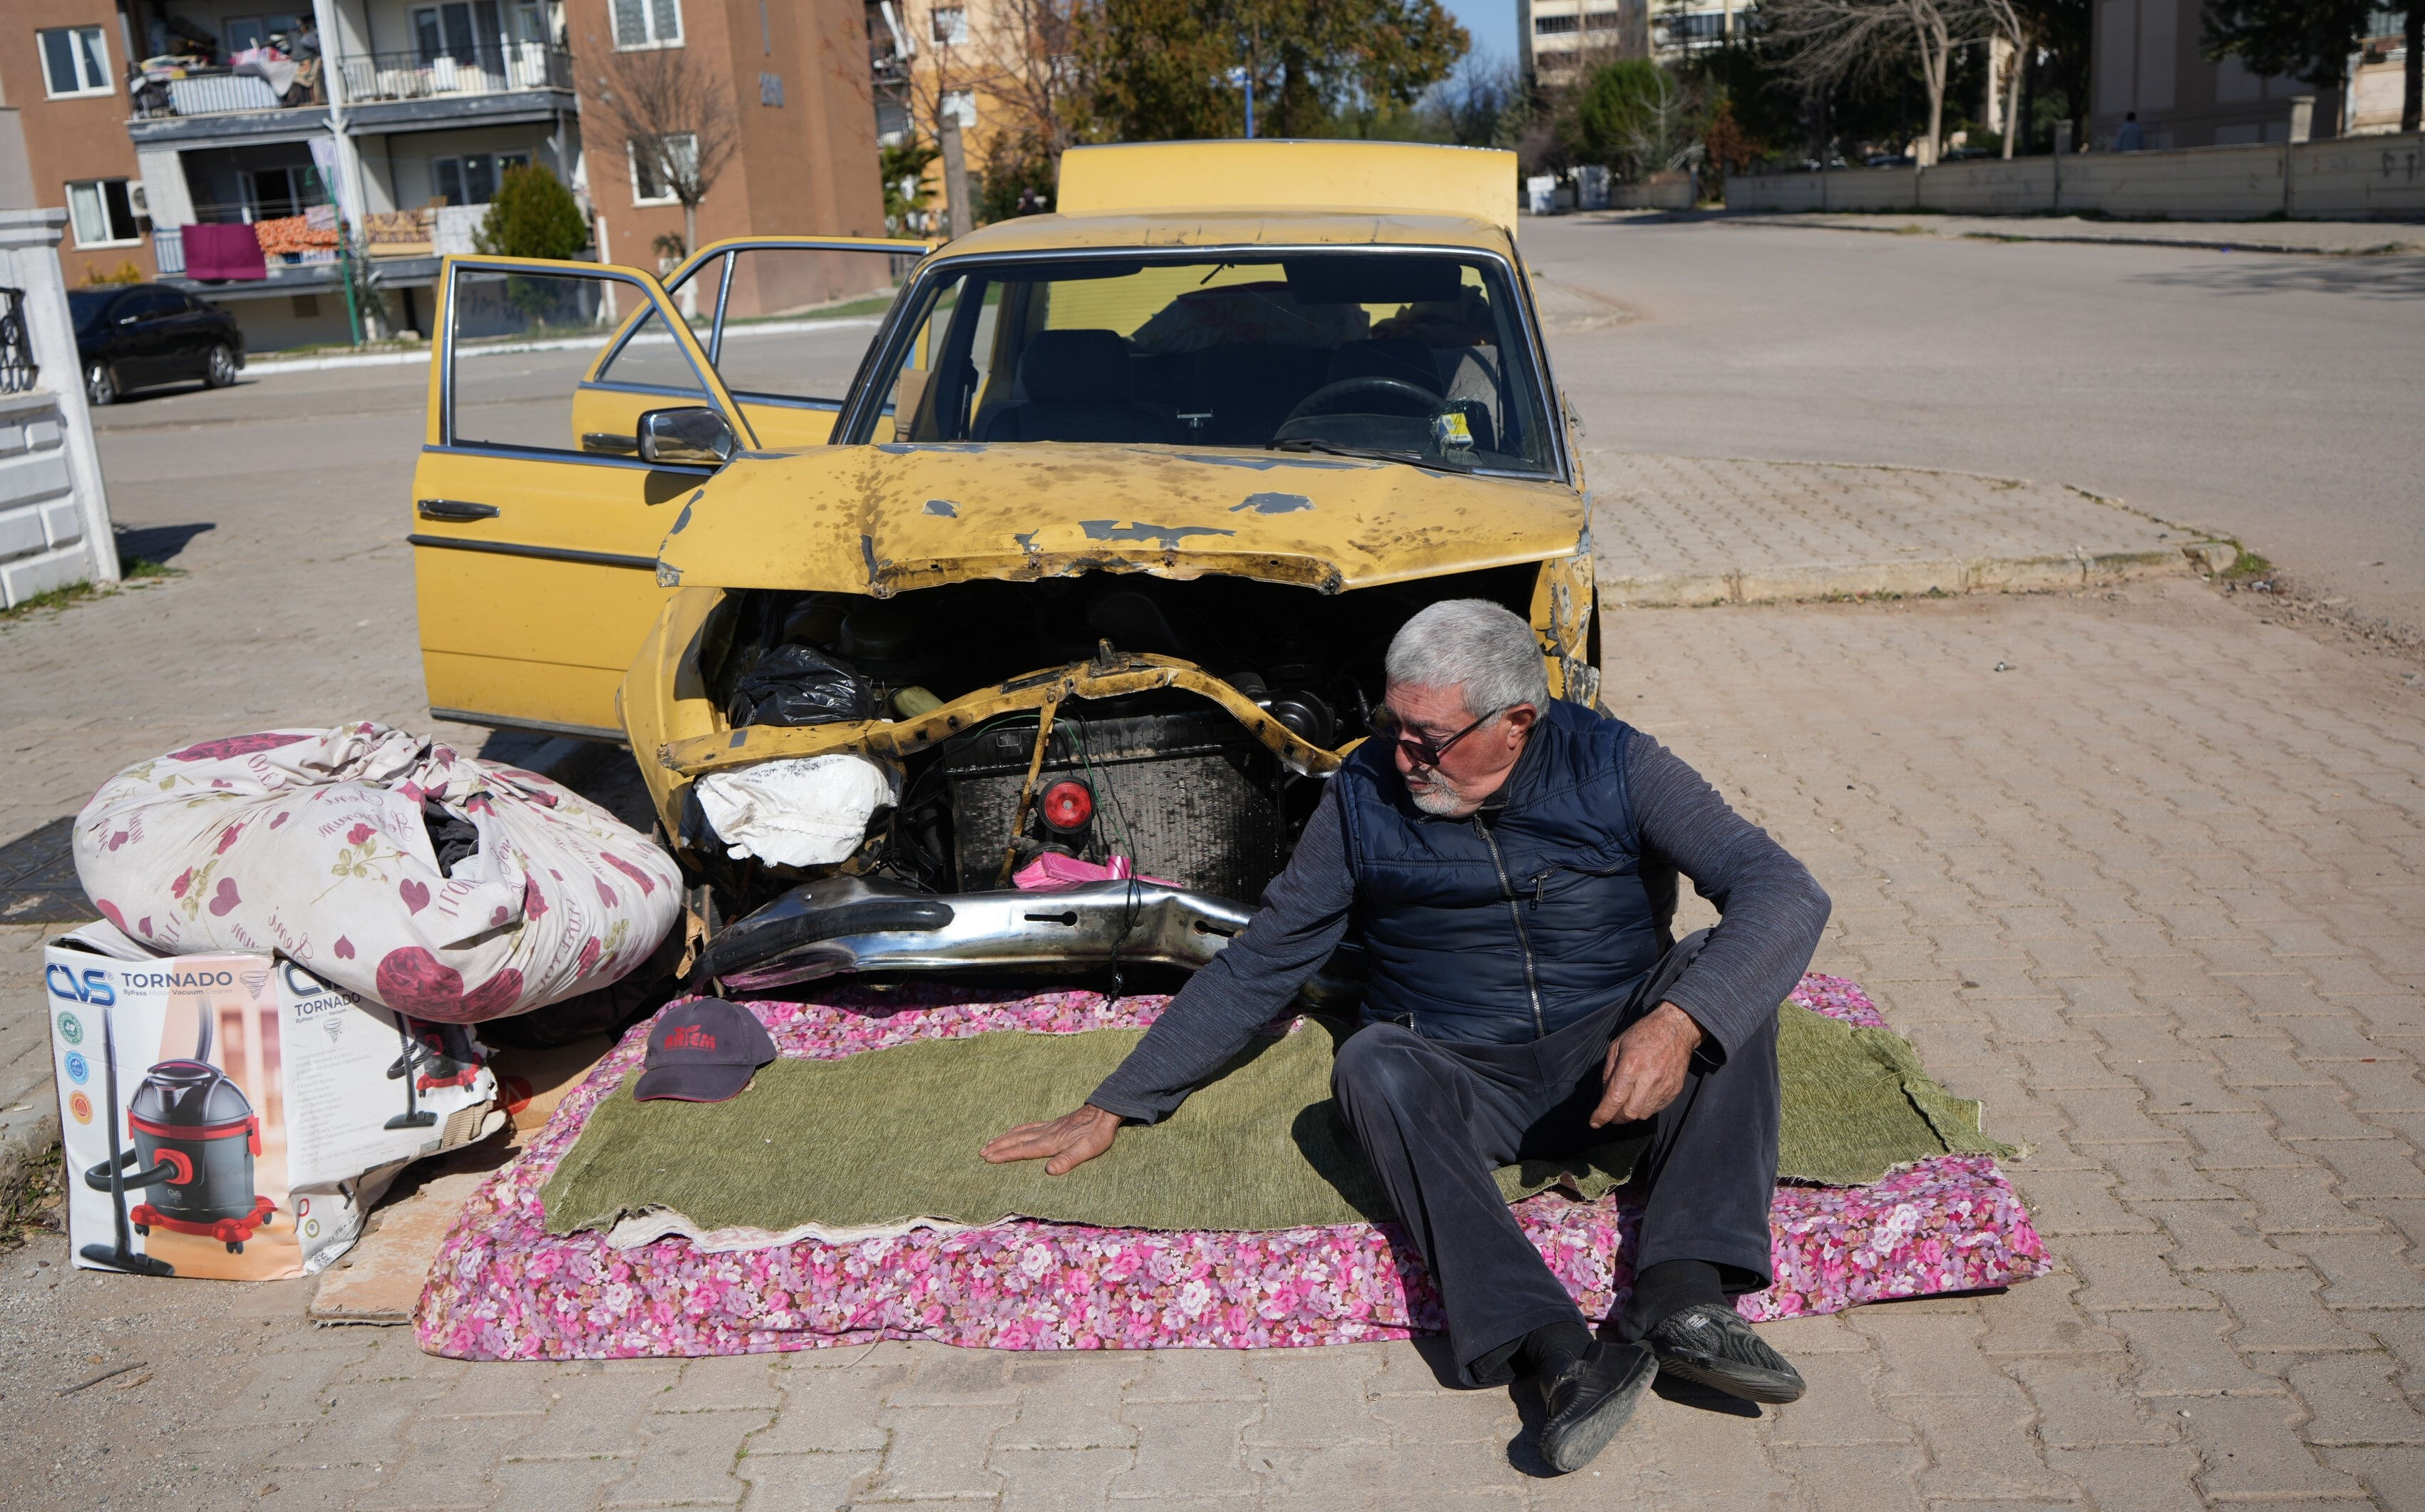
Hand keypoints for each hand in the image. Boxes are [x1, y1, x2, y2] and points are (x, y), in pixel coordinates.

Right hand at [981, 1103, 1120, 1174]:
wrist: (1105, 1111)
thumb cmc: (1097, 1134)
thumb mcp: (1086, 1150)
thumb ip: (1068, 1160)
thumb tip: (1049, 1171)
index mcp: (1050, 1142)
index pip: (1023, 1150)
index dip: (1005, 1154)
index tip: (988, 1158)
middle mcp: (1046, 1133)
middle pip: (1017, 1139)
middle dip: (999, 1146)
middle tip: (981, 1151)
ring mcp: (1049, 1127)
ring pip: (1021, 1131)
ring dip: (1005, 1137)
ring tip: (991, 1141)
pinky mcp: (1054, 1123)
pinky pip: (1029, 1126)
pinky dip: (1017, 1129)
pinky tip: (1015, 1131)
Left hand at [1591, 1002, 1705, 1127]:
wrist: (1676, 1029)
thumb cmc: (1643, 1034)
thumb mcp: (1617, 1046)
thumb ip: (1608, 1072)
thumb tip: (1604, 1096)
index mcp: (1631, 1066)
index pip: (1614, 1099)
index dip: (1602, 1115)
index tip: (1594, 1122)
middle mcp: (1648, 1079)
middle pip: (1629, 1113)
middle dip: (1616, 1118)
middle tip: (1611, 1113)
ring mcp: (1664, 1087)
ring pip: (1643, 1114)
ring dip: (1631, 1113)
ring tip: (1627, 1103)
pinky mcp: (1674, 1090)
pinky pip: (1657, 1109)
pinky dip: (1646, 1108)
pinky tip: (1642, 1097)